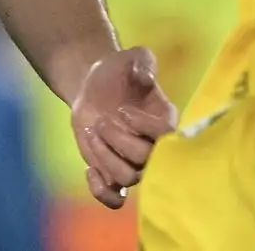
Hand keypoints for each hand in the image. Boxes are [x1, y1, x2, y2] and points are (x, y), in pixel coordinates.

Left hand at [70, 46, 178, 208]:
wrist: (95, 85)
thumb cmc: (119, 70)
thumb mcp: (132, 56)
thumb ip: (143, 61)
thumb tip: (146, 78)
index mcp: (165, 119)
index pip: (166, 137)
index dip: (143, 127)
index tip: (121, 109)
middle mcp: (153, 145)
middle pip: (145, 160)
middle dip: (118, 140)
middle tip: (101, 120)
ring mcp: (133, 161)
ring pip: (128, 178)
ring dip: (105, 157)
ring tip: (92, 132)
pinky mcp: (112, 173)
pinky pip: (115, 198)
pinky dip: (101, 191)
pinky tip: (88, 169)